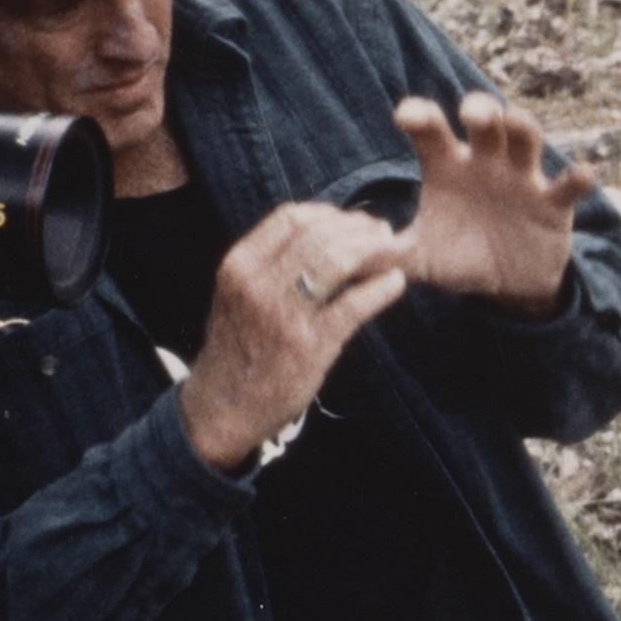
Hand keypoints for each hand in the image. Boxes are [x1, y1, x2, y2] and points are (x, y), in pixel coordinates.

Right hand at [178, 194, 414, 471]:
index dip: (330, 214)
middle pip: (320, 234)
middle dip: (360, 229)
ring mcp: (283, 314)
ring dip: (375, 251)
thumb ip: (271, 264)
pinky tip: (396, 283)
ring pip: (338, 261)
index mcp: (239, 265)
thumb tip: (326, 235)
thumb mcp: (239, 295)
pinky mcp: (309, 344)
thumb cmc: (239, 348)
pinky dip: (381, 288)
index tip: (354, 221)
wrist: (223, 406)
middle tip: (385, 234)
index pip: (291, 218)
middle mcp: (258, 284)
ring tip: (396, 252)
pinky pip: (354, 304)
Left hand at [392, 90, 596, 316]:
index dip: (419, 114)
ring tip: (516, 124)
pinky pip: (569, 183)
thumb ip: (387, 256)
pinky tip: (581, 173)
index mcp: (446, 166)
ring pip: (526, 136)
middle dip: (479, 108)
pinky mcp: (553, 202)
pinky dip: (578, 176)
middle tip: (470, 115)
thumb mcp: (421, 259)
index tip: (406, 118)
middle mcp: (484, 161)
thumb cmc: (459, 259)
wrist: (507, 287)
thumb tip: (346, 260)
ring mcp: (521, 178)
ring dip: (522, 125)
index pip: (430, 128)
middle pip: (483, 118)